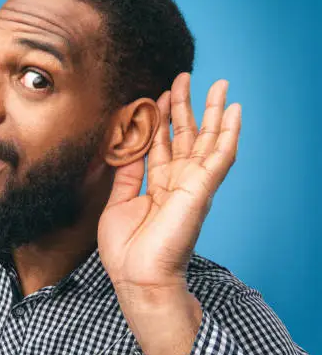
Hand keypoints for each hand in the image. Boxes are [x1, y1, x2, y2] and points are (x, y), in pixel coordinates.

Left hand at [98, 72, 241, 293]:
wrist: (137, 277)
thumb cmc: (126, 249)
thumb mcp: (119, 203)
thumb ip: (127, 174)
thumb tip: (127, 148)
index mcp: (158, 185)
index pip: (163, 144)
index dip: (161, 119)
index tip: (157, 95)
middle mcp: (178, 182)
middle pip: (186, 136)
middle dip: (186, 106)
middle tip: (185, 77)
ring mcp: (193, 184)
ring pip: (208, 140)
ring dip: (213, 112)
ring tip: (219, 85)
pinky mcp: (202, 189)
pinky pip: (220, 156)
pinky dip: (229, 133)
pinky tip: (234, 111)